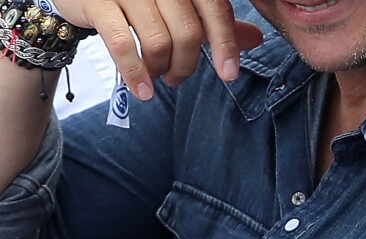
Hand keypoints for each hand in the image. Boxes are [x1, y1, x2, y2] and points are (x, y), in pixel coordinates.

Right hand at [53, 0, 262, 98]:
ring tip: (156, 79)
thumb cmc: (140, 0)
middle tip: (176, 78)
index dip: (226, 44)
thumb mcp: (181, 6)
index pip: (214, 9)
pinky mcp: (98, 1)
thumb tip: (255, 39)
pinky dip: (135, 74)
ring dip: (161, 70)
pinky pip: (122, 44)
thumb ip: (214, 21)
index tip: (229, 75)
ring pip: (158, 41)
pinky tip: (142, 91)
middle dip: (186, 65)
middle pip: (188, 32)